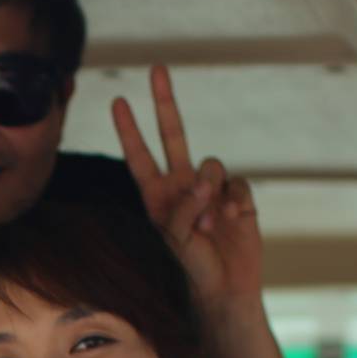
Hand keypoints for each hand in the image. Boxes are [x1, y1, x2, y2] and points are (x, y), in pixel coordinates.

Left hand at [113, 64, 261, 308]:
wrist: (225, 288)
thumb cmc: (192, 267)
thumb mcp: (176, 238)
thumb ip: (184, 205)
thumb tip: (205, 179)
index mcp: (158, 195)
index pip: (140, 156)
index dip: (130, 130)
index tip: (118, 100)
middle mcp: (183, 185)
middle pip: (174, 134)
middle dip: (165, 102)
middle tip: (157, 69)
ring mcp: (212, 188)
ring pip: (212, 165)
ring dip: (211, 192)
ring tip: (210, 223)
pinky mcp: (238, 196)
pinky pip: (238, 184)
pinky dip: (234, 201)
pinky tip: (232, 220)